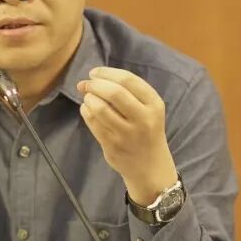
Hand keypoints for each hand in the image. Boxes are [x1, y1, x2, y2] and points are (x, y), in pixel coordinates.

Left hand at [77, 67, 177, 205]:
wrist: (150, 167)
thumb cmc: (146, 130)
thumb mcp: (149, 108)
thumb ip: (128, 91)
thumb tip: (93, 77)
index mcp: (154, 104)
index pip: (128, 80)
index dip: (106, 73)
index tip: (94, 73)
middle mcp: (143, 118)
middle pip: (114, 92)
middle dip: (95, 84)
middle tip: (85, 84)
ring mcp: (127, 134)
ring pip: (100, 108)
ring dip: (89, 98)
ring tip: (88, 98)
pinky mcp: (113, 146)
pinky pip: (93, 123)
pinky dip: (86, 112)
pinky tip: (88, 110)